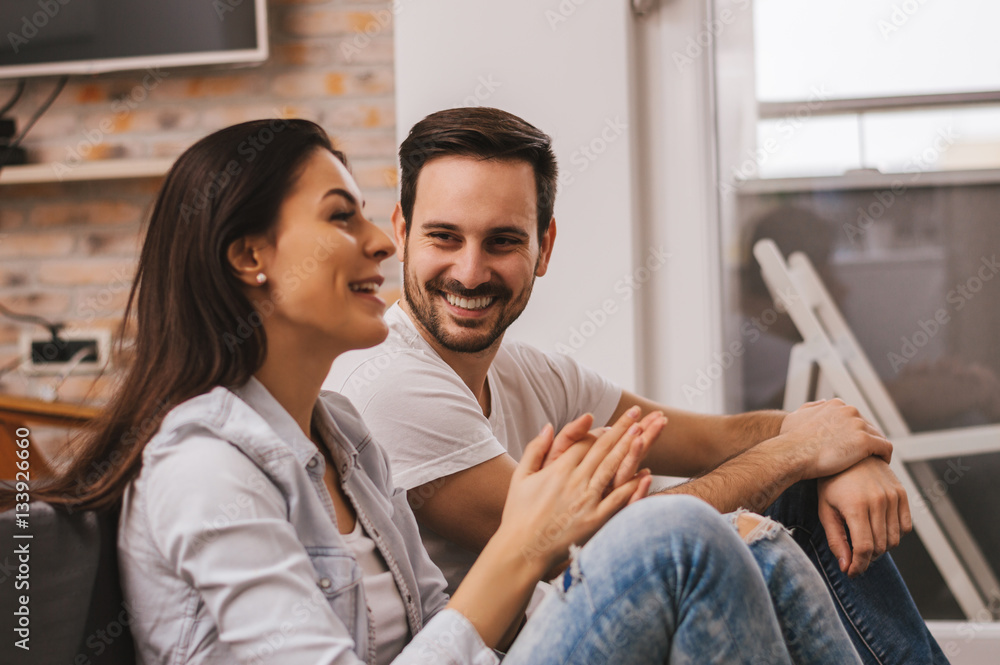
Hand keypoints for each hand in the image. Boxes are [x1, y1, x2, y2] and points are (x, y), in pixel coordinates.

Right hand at [500, 408, 652, 571]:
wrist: (522, 549)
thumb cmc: (518, 514)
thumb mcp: (520, 477)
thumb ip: (536, 449)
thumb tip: (548, 426)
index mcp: (557, 469)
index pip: (584, 443)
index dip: (600, 432)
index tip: (614, 424)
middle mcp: (575, 481)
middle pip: (602, 450)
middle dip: (621, 430)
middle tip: (636, 414)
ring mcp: (586, 500)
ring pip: (612, 468)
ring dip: (629, 449)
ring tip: (643, 432)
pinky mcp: (595, 520)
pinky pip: (617, 500)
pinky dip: (632, 486)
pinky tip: (645, 474)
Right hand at [780, 399, 892, 479]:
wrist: (791, 454)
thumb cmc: (790, 440)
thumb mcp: (795, 417)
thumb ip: (810, 407)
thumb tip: (822, 402)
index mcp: (835, 405)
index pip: (854, 417)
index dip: (855, 432)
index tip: (853, 445)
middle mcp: (849, 410)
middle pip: (868, 425)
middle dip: (867, 439)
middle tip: (866, 456)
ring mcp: (858, 424)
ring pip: (878, 436)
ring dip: (877, 448)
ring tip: (876, 462)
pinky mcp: (865, 441)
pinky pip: (885, 447)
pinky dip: (886, 455)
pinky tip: (882, 464)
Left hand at [817, 456, 911, 577]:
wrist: (848, 453)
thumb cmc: (831, 482)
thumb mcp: (825, 510)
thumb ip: (836, 540)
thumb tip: (846, 567)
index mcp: (856, 506)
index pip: (863, 548)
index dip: (858, 566)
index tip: (851, 572)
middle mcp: (878, 501)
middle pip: (880, 546)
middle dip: (866, 558)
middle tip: (855, 558)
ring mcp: (893, 496)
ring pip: (894, 540)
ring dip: (881, 548)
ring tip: (865, 542)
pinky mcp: (902, 493)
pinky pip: (906, 527)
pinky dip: (895, 535)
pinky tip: (879, 530)